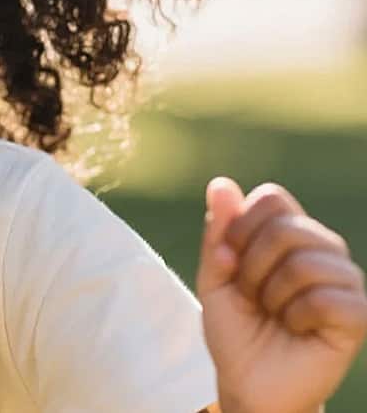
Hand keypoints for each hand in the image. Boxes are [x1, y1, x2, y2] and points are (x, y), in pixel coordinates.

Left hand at [196, 177, 366, 412]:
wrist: (250, 381)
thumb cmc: (235, 328)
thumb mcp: (214, 278)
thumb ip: (218, 234)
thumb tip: (220, 184)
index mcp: (290, 232)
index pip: (272, 198)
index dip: (239, 229)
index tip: (229, 262)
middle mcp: (323, 248)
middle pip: (283, 229)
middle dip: (250, 268)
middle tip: (252, 297)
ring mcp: (345, 279)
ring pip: (303, 264)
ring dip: (272, 296)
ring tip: (274, 314)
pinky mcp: (358, 313)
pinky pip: (323, 299)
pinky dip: (296, 317)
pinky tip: (297, 329)